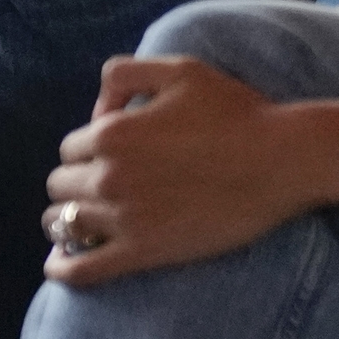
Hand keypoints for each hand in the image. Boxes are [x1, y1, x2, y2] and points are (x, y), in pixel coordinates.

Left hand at [40, 55, 338, 286]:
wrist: (282, 161)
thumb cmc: (237, 112)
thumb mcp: (179, 70)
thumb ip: (125, 73)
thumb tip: (98, 111)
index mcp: (111, 132)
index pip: (71, 146)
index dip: (89, 149)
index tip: (113, 157)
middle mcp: (108, 176)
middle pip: (60, 184)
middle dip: (76, 182)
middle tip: (103, 187)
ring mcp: (123, 218)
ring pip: (63, 222)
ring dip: (65, 220)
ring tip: (80, 223)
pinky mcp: (143, 252)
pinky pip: (82, 269)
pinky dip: (62, 269)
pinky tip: (56, 266)